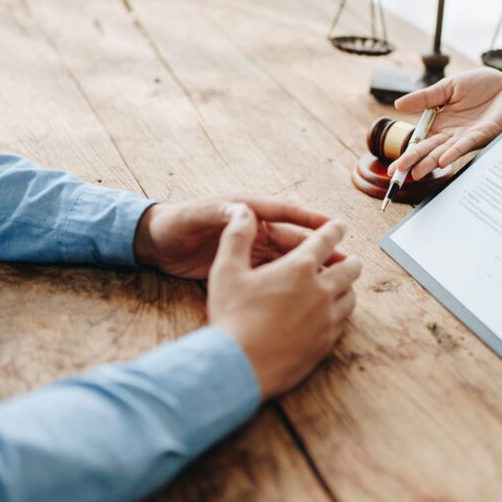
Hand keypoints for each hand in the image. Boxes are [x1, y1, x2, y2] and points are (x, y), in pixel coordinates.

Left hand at [134, 197, 342, 278]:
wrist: (155, 244)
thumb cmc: (173, 225)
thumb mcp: (194, 217)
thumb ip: (218, 213)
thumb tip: (241, 210)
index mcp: (246, 209)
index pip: (286, 212)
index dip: (311, 220)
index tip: (335, 226)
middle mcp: (255, 226)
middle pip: (294, 238)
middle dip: (320, 248)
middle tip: (346, 260)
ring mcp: (252, 246)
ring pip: (290, 257)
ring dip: (312, 267)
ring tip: (335, 279)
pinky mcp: (247, 264)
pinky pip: (276, 271)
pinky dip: (293, 280)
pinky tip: (308, 292)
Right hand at [208, 204, 362, 398]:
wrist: (238, 367)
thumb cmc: (231, 318)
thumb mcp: (226, 271)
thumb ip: (236, 237)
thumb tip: (242, 211)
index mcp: (299, 268)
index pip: (326, 240)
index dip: (335, 229)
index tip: (341, 225)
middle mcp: (321, 290)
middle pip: (350, 268)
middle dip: (350, 259)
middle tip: (349, 258)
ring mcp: (327, 319)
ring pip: (351, 296)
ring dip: (348, 287)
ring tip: (341, 285)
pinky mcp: (326, 343)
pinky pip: (344, 322)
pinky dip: (341, 312)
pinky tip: (332, 314)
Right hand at [388, 68, 501, 179]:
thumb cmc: (484, 86)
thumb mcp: (449, 87)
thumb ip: (425, 97)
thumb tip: (397, 105)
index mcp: (442, 123)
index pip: (420, 141)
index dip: (407, 153)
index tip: (395, 167)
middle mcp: (452, 134)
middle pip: (428, 150)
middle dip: (412, 162)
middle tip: (397, 175)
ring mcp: (467, 136)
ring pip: (444, 152)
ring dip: (429, 163)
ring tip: (415, 173)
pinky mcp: (484, 134)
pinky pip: (465, 145)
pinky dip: (453, 152)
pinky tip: (442, 160)